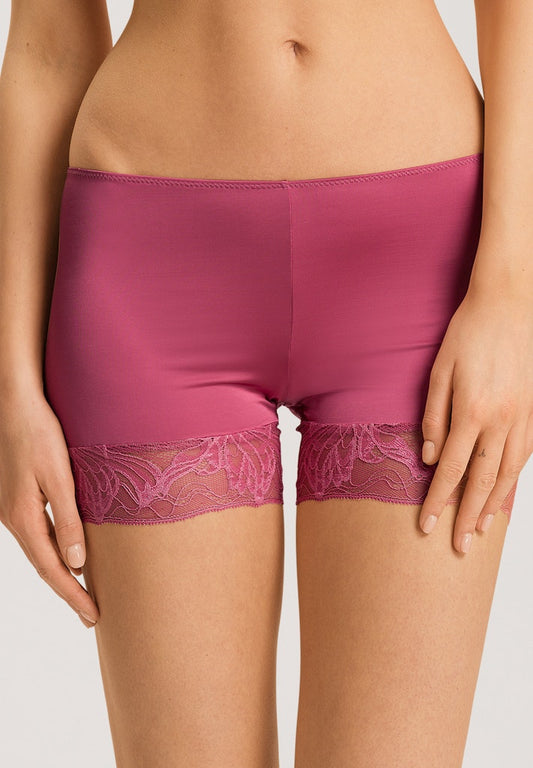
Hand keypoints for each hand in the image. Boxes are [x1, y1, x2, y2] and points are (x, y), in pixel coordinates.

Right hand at [0, 387, 99, 626]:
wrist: (16, 405)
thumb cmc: (40, 435)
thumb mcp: (59, 477)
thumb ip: (69, 520)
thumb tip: (77, 563)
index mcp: (23, 518)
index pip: (51, 569)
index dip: (73, 594)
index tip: (93, 616)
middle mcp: (14, 519)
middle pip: (43, 565)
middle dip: (68, 591)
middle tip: (91, 615)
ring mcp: (13, 510)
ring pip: (40, 551)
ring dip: (61, 574)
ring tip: (84, 592)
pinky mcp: (18, 499)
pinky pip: (38, 534)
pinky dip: (55, 552)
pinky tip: (68, 554)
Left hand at [418, 283, 532, 552]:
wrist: (510, 304)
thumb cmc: (467, 334)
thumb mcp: (438, 371)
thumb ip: (433, 416)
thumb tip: (427, 456)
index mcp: (472, 412)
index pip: (450, 469)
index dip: (438, 501)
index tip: (427, 525)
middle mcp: (501, 421)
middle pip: (482, 480)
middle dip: (467, 516)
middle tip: (458, 547)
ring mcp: (523, 417)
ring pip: (508, 473)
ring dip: (494, 504)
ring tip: (482, 530)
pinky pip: (525, 455)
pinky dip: (514, 480)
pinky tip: (504, 493)